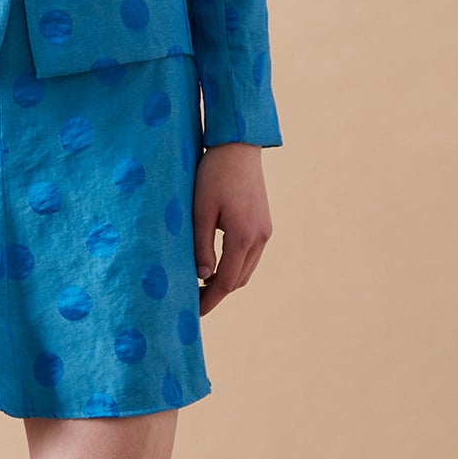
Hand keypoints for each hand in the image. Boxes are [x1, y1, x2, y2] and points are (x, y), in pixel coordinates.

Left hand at [192, 143, 272, 313]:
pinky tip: (215, 264)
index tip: (193, 312)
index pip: (226, 282)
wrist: (238, 146)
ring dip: (226, 280)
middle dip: (217, 293)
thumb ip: (201, 246)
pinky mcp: (264, 224)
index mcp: (243, 237)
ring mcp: (265, 231)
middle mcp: (260, 238)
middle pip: (239, 280)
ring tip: (200, 284)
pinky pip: (250, 256)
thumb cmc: (213, 175)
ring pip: (246, 270)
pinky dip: (235, 266)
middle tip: (192, 300)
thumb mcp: (200, 211)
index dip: (209, 300)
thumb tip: (202, 277)